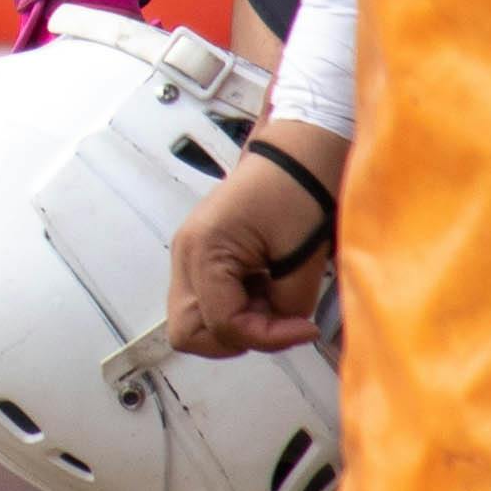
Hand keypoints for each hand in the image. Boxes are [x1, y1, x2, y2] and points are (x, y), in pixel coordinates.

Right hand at [169, 124, 345, 359]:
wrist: (298, 153)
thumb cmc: (299, 187)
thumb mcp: (303, 256)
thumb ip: (290, 305)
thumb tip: (284, 329)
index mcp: (204, 249)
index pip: (223, 324)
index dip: (268, 337)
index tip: (304, 328)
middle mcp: (186, 253)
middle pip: (188, 332)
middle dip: (236, 337)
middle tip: (276, 322)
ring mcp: (189, 254)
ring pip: (194, 321)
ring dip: (236, 323)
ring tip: (272, 299)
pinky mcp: (201, 255)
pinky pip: (207, 300)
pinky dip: (235, 307)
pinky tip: (264, 286)